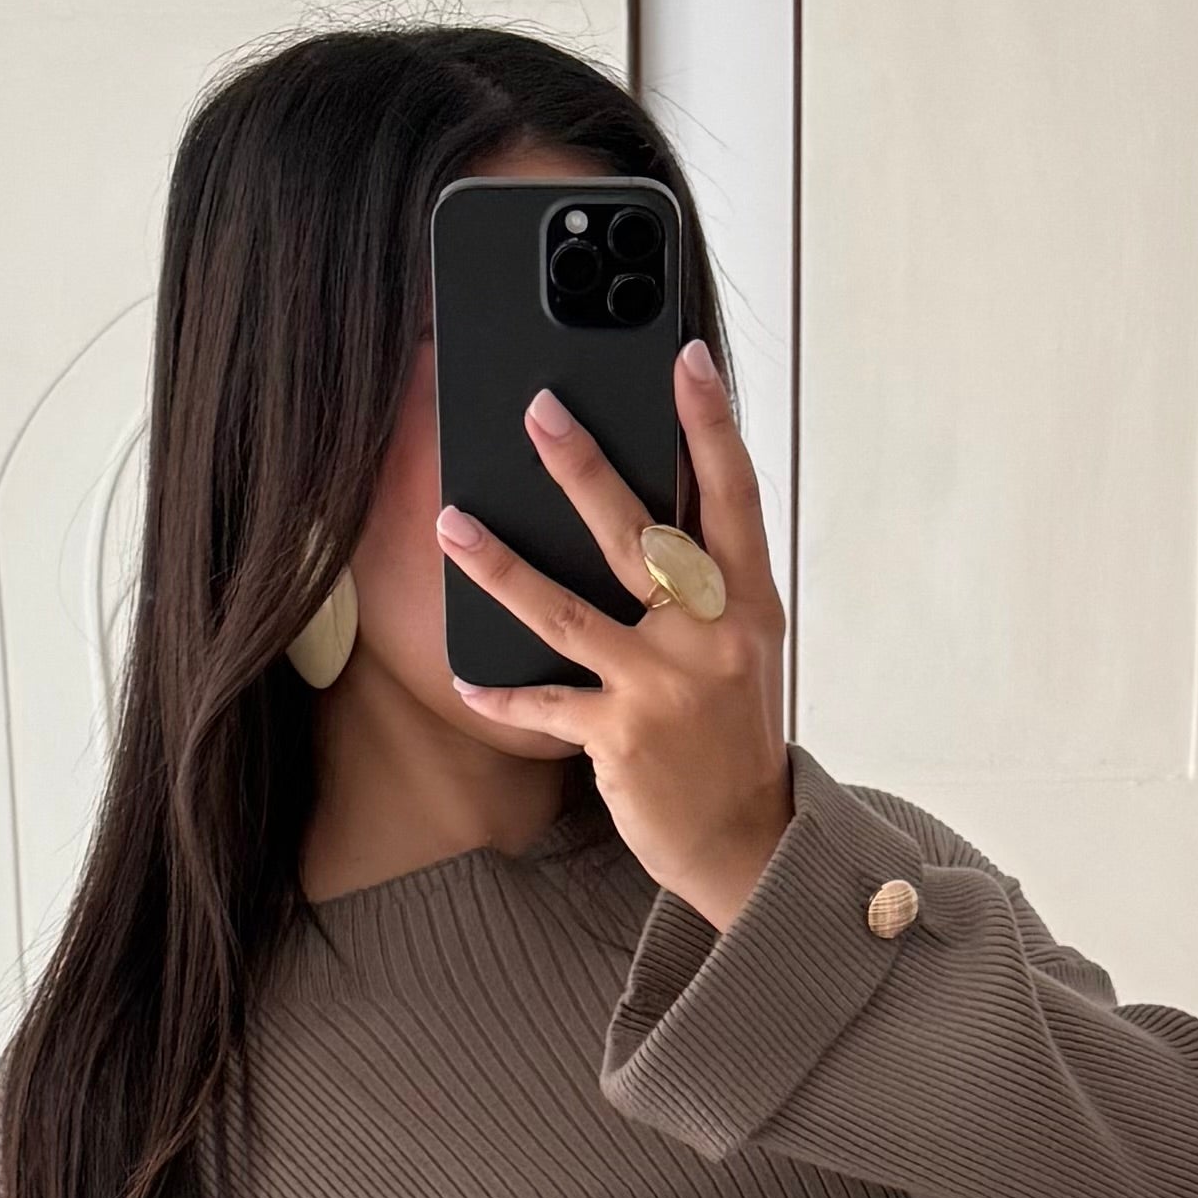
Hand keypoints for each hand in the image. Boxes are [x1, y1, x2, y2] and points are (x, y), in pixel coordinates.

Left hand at [438, 339, 792, 934]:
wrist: (746, 837)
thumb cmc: (732, 729)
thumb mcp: (740, 645)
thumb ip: (705, 580)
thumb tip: (649, 505)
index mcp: (748, 601)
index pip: (733, 495)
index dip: (711, 424)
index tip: (687, 359)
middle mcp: (710, 637)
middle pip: (640, 535)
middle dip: (584, 468)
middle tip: (539, 410)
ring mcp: (664, 686)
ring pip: (569, 611)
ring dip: (501, 565)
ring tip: (449, 522)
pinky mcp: (621, 736)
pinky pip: (545, 702)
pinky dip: (500, 692)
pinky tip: (463, 676)